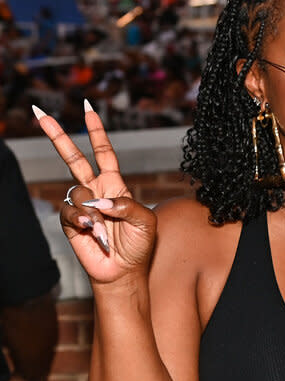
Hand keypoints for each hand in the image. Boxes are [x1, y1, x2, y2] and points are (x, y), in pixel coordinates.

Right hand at [33, 100, 155, 285]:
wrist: (123, 271)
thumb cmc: (139, 245)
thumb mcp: (146, 222)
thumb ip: (128, 206)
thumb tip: (101, 201)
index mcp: (115, 184)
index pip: (103, 153)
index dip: (96, 132)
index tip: (88, 110)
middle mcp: (96, 191)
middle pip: (73, 159)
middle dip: (58, 137)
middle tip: (42, 115)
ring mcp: (82, 206)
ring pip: (77, 192)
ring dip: (91, 209)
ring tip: (103, 226)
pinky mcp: (70, 223)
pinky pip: (69, 213)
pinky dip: (82, 220)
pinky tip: (92, 230)